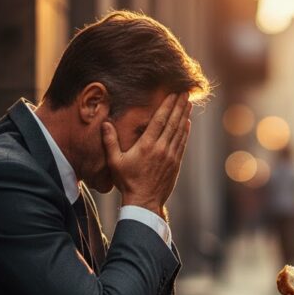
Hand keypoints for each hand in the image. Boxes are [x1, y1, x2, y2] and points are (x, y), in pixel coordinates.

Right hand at [102, 92, 191, 213]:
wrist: (144, 202)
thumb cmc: (127, 182)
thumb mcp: (115, 162)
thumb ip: (110, 141)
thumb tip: (105, 123)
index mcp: (147, 145)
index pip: (159, 120)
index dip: (167, 105)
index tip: (173, 93)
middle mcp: (161, 148)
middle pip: (173, 122)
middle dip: (179, 106)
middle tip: (185, 92)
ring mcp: (170, 156)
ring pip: (180, 132)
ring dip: (184, 116)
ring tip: (188, 104)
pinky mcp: (175, 164)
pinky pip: (182, 143)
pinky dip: (185, 132)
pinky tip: (187, 123)